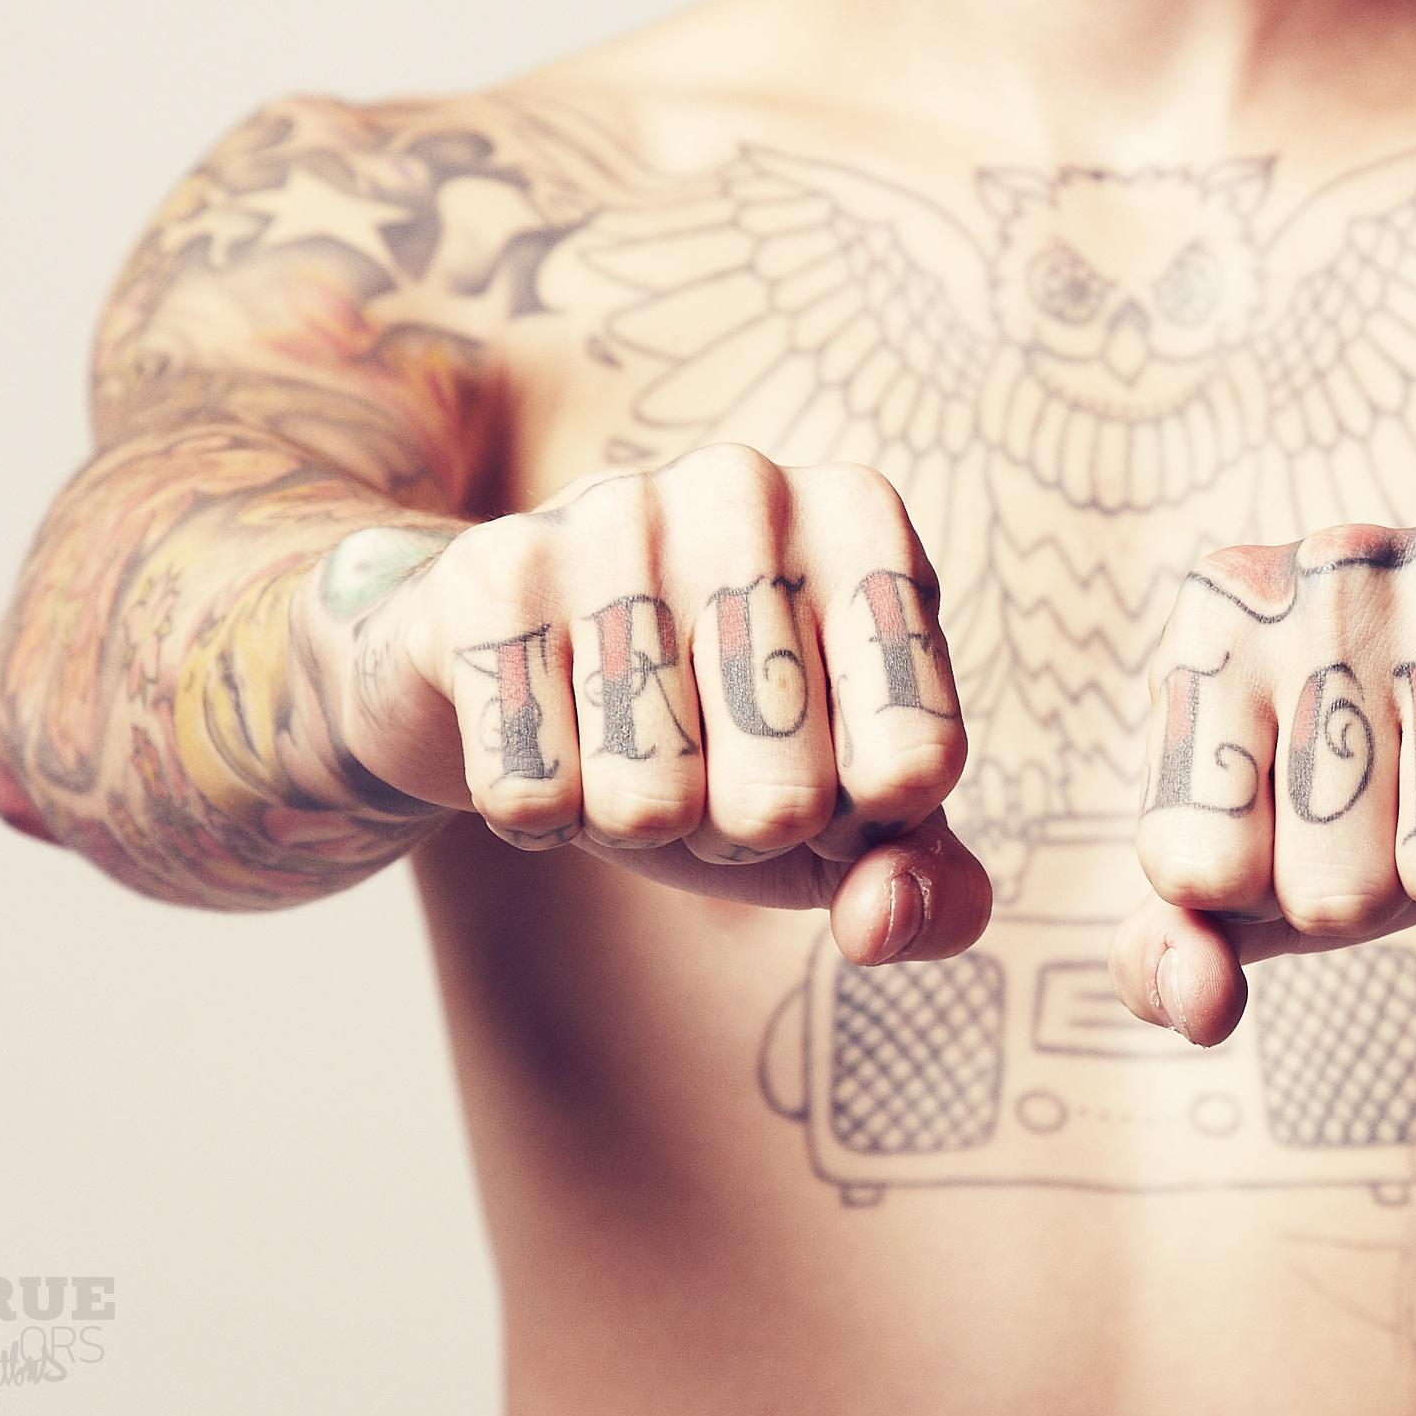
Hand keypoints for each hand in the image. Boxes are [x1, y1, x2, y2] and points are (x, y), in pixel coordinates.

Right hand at [298, 445, 985, 964]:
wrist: (509, 661)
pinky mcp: (492, 571)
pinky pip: (533, 797)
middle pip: (783, 801)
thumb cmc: (721, 736)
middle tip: (705, 756)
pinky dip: (540, 814)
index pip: (916, 766)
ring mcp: (614, 515)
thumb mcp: (847, 810)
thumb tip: (884, 925)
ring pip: (650, 807)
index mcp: (866, 524)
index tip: (820, 761)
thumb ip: (923, 883)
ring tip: (622, 739)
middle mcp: (752, 490)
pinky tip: (545, 729)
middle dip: (739, 829)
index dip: (858, 820)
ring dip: (636, 824)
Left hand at [1110, 520, 1415, 1043]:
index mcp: (1220, 617)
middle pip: (1330, 891)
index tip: (1296, 817)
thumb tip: (1200, 1008)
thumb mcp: (1259, 851)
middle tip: (1404, 800)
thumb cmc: (1385, 768)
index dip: (1261, 888)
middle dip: (1375, 889)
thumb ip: (1179, 942)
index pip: (1192, 869)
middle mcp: (1329, 576)